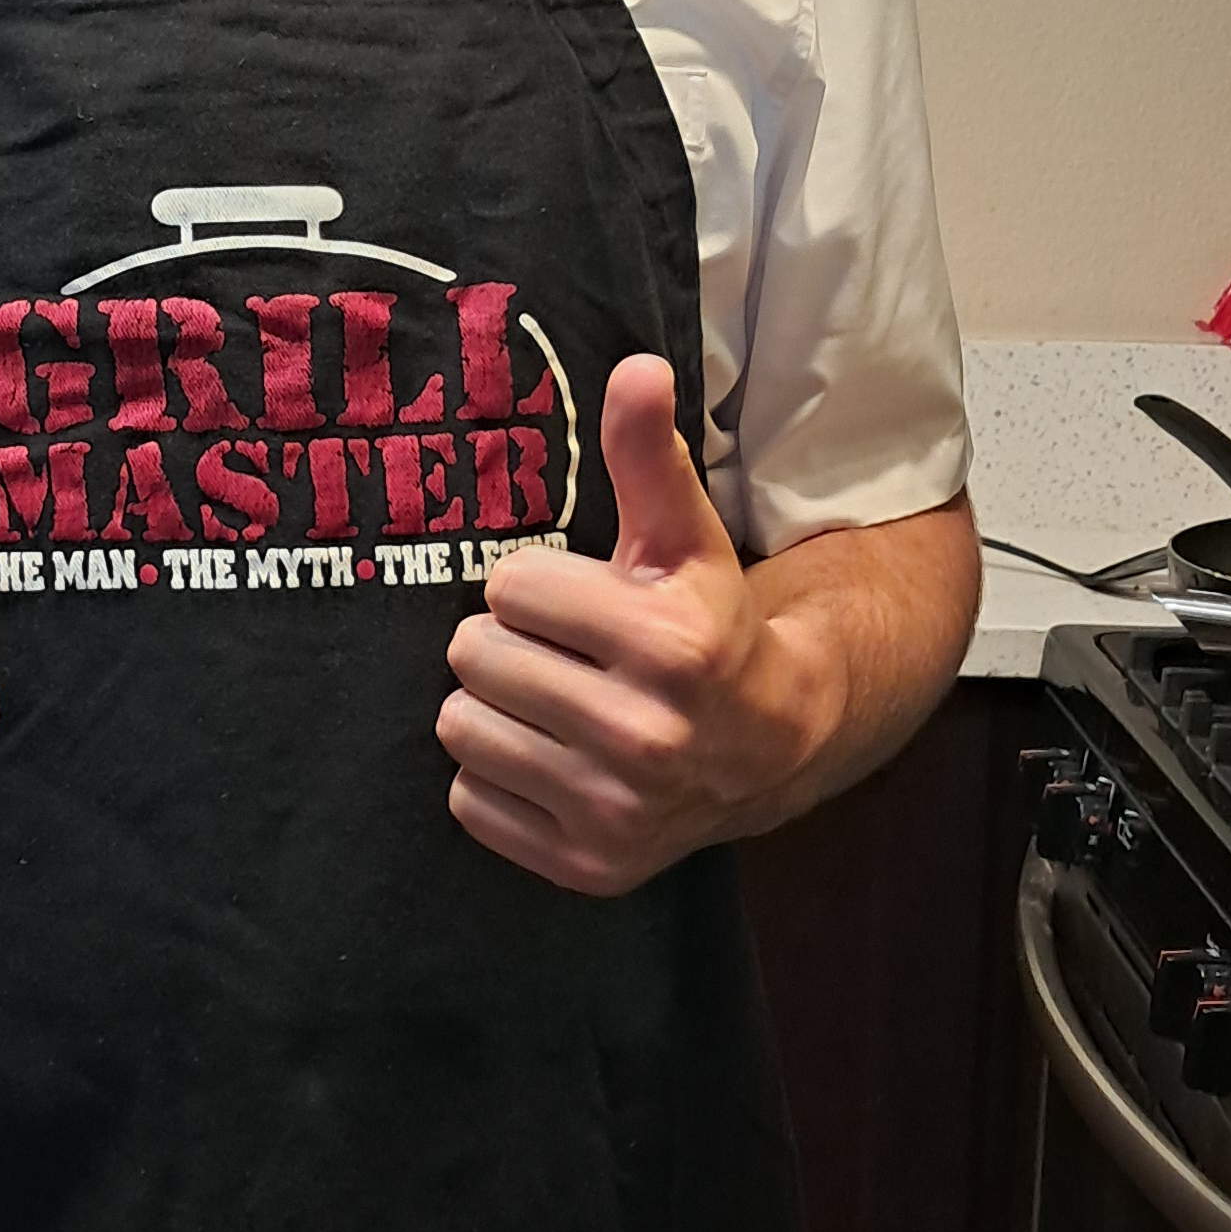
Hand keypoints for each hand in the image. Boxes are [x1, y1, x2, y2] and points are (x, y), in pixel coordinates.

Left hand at [435, 354, 835, 896]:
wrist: (769, 746)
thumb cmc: (706, 625)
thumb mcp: (682, 537)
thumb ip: (649, 452)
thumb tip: (636, 366)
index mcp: (669, 645)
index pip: (507, 589)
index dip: (536, 587)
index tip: (580, 602)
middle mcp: (646, 736)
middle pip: (474, 658)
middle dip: (509, 645)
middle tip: (561, 654)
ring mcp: (615, 810)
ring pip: (461, 729)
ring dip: (494, 710)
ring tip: (552, 703)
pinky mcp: (588, 865)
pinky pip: (469, 802)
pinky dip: (498, 779)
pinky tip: (554, 759)